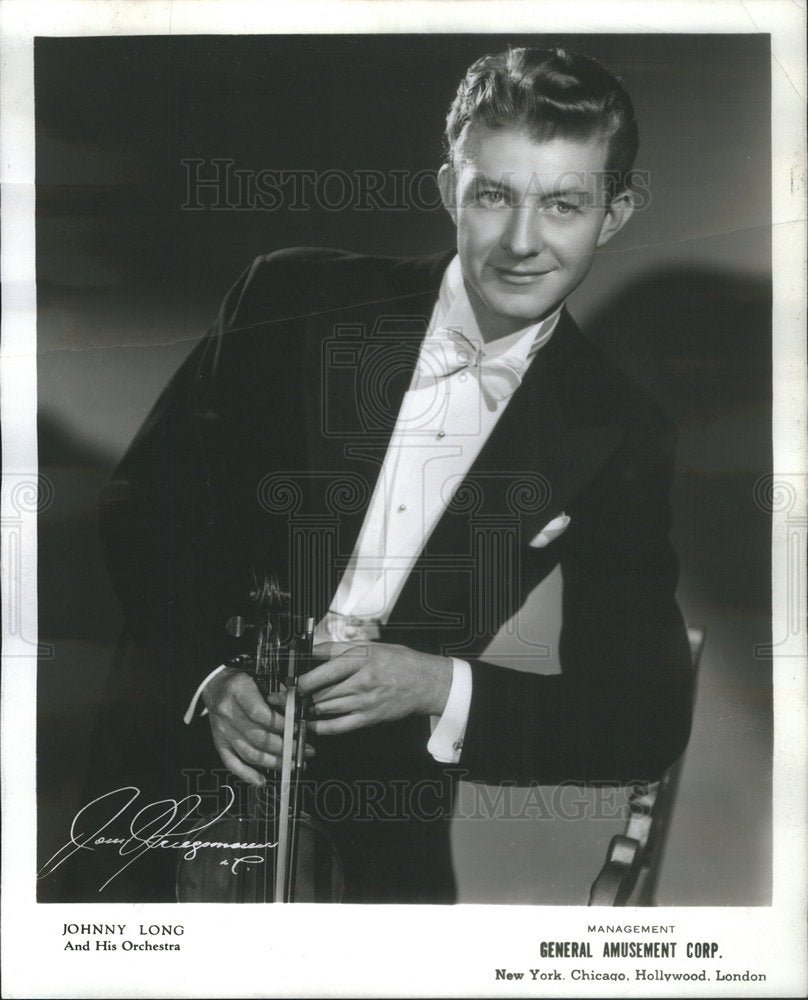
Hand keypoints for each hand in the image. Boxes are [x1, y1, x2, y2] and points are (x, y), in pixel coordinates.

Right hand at [202, 667, 313, 786]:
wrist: (215, 686)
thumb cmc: (243, 683)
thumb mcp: (259, 678)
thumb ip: (278, 693)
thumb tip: (296, 710)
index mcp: (239, 691)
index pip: (259, 713)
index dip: (280, 724)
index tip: (297, 728)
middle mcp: (228, 713)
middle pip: (258, 737)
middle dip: (285, 747)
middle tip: (305, 749)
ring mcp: (222, 731)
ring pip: (250, 753)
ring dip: (274, 762)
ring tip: (293, 763)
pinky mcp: (220, 744)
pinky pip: (232, 763)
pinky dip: (247, 774)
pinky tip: (262, 781)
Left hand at [284, 642, 451, 735]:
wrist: (426, 683)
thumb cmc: (399, 662)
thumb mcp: (371, 646)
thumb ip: (340, 649)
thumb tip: (313, 649)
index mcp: (362, 659)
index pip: (324, 670)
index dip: (302, 680)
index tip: (290, 682)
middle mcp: (362, 681)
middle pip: (322, 692)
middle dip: (300, 697)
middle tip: (287, 697)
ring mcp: (365, 702)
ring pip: (326, 709)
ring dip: (309, 709)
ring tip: (298, 707)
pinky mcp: (369, 718)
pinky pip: (339, 726)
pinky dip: (322, 727)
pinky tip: (312, 724)